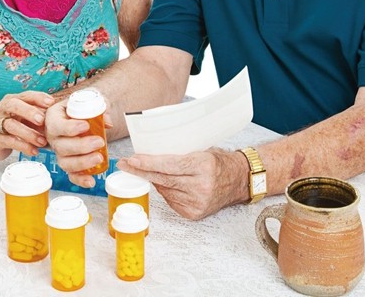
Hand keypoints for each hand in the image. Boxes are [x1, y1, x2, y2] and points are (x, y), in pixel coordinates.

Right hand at [0, 91, 54, 159]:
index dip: (38, 97)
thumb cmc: (14, 127)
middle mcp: (2, 109)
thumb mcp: (26, 118)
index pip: (25, 95)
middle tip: (42, 120)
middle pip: (13, 105)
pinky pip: (8, 141)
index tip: (51, 103)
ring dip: (29, 133)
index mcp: (12, 100)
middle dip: (29, 111)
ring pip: (11, 125)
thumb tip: (60, 115)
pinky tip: (34, 151)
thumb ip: (39, 115)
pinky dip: (23, 146)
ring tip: (42, 142)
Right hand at [44, 99, 113, 187]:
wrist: (80, 114)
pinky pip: (71, 174)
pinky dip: (80, 180)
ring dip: (83, 163)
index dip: (70, 128)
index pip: (57, 125)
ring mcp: (59, 152)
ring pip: (65, 162)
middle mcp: (53, 137)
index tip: (85, 126)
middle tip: (99, 141)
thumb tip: (107, 122)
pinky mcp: (68, 163)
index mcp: (53, 118)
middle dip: (81, 146)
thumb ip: (97, 107)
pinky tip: (91, 181)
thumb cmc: (80, 107)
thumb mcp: (87, 101)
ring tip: (99, 157)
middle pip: (61, 146)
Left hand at [116, 149, 246, 219]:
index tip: (132, 159)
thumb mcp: (201, 150)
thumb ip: (179, 155)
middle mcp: (200, 186)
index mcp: (203, 166)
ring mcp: (197, 202)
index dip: (148, 163)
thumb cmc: (219, 161)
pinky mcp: (194, 214)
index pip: (169, 166)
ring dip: (155, 180)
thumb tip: (150, 155)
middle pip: (163, 180)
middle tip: (125, 165)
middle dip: (141, 171)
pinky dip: (166, 191)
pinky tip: (167, 184)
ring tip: (150, 171)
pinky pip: (170, 201)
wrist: (239, 180)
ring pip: (164, 190)